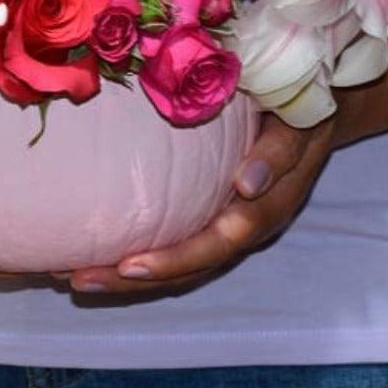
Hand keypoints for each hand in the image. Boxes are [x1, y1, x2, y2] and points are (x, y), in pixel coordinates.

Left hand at [65, 114, 336, 294]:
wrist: (317, 110)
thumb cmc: (301, 107)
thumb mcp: (299, 120)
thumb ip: (279, 150)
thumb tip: (246, 185)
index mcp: (267, 208)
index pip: (219, 245)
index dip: (176, 260)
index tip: (131, 266)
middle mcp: (245, 227)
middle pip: (190, 269)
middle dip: (134, 280)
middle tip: (78, 278)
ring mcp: (229, 227)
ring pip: (179, 268)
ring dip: (126, 277)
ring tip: (70, 276)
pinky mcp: (212, 217)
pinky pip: (175, 246)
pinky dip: (135, 254)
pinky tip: (93, 250)